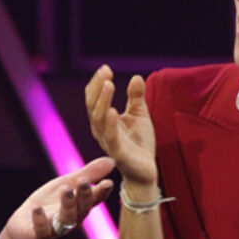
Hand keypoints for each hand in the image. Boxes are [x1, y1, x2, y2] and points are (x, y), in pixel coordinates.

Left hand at [4, 157, 115, 238]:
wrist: (24, 226)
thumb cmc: (50, 203)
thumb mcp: (67, 184)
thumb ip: (88, 174)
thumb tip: (111, 161)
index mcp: (81, 206)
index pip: (95, 199)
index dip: (102, 192)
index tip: (108, 182)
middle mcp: (73, 218)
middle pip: (82, 209)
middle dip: (84, 195)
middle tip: (84, 181)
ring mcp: (56, 227)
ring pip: (66, 219)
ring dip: (67, 205)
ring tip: (65, 189)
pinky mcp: (37, 234)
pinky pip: (41, 230)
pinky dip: (40, 220)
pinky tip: (37, 209)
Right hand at [85, 65, 157, 187]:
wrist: (146, 170)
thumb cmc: (139, 142)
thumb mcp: (139, 115)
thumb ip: (136, 98)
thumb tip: (137, 77)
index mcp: (103, 119)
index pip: (94, 98)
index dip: (98, 83)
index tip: (106, 68)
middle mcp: (100, 129)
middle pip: (93, 105)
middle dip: (97, 87)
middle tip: (105, 72)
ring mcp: (107, 141)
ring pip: (98, 118)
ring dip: (102, 100)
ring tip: (108, 84)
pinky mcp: (117, 152)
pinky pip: (110, 136)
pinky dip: (110, 123)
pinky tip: (112, 110)